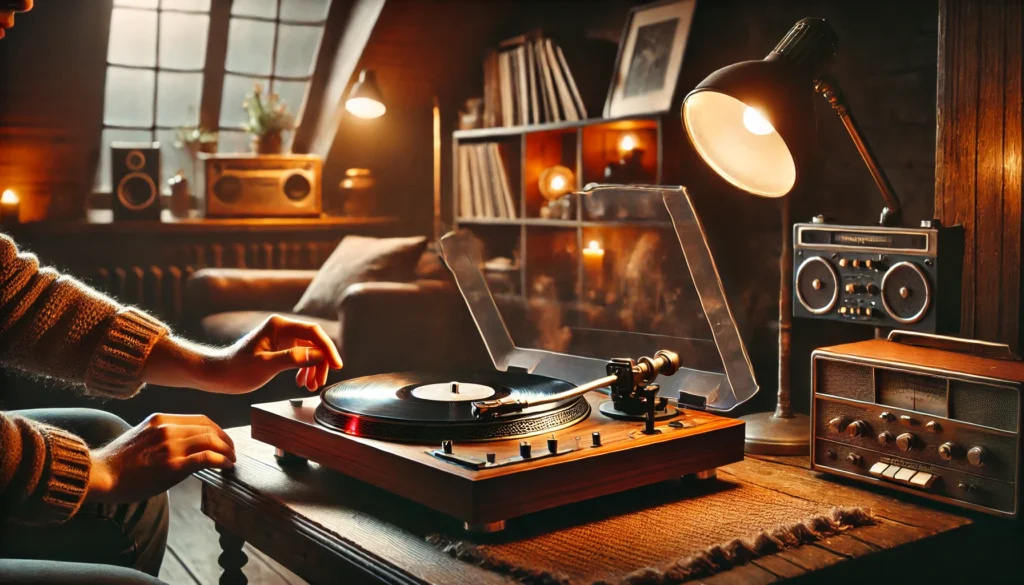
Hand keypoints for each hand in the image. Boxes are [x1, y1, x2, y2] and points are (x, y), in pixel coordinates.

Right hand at [87, 413, 234, 503]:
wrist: (99, 475)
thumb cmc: (118, 463)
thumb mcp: (142, 437)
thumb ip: (163, 436)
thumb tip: (186, 445)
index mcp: (160, 420)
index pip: (200, 419)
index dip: (217, 430)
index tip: (223, 440)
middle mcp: (167, 428)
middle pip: (209, 428)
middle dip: (226, 440)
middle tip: (232, 452)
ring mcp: (170, 446)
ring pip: (211, 440)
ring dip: (227, 451)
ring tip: (231, 460)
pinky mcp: (173, 465)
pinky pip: (207, 457)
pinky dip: (222, 460)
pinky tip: (226, 466)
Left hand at [143, 314, 343, 393]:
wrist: (217, 375)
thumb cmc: (237, 369)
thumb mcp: (266, 366)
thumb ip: (293, 358)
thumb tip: (318, 356)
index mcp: (279, 326)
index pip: (313, 332)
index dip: (328, 348)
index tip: (337, 366)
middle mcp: (282, 328)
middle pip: (313, 341)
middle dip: (320, 362)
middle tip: (320, 383)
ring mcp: (281, 338)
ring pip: (308, 350)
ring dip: (313, 368)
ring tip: (311, 386)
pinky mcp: (279, 348)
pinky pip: (300, 356)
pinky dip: (304, 369)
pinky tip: (302, 382)